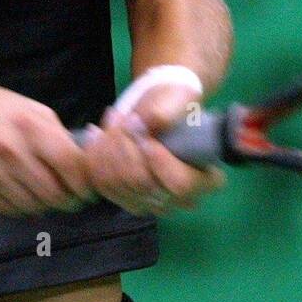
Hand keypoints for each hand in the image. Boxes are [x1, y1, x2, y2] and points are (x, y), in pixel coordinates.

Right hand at [0, 83, 95, 217]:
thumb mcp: (27, 109)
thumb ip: (56, 134)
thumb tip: (84, 163)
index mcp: (29, 125)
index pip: (70, 163)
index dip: (85, 182)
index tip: (89, 189)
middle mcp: (9, 150)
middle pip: (54, 192)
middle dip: (69, 200)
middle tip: (73, 199)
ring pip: (33, 206)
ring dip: (45, 205)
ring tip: (46, 195)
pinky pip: (10, 209)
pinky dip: (22, 207)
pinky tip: (21, 193)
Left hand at [82, 82, 224, 216]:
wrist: (158, 108)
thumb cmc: (176, 104)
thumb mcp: (179, 99)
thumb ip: (167, 111)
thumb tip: (147, 123)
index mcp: (206, 180)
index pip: (181, 184)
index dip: (159, 162)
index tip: (148, 137)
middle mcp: (180, 200)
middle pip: (143, 185)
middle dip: (127, 147)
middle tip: (126, 118)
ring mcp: (152, 203)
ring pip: (119, 185)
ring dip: (108, 148)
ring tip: (113, 120)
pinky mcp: (125, 198)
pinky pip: (102, 184)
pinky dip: (95, 156)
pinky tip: (97, 134)